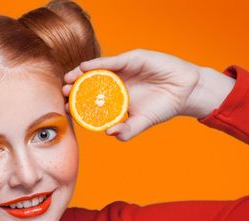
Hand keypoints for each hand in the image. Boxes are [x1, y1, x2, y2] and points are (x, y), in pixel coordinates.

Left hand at [62, 48, 235, 140]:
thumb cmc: (163, 107)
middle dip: (74, 88)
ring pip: (97, 70)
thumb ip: (127, 131)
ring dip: (80, 74)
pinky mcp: (133, 59)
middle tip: (62, 94)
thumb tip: (109, 134)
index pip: (92, 100)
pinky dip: (98, 63)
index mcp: (115, 97)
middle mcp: (116, 82)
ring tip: (68, 80)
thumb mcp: (143, 122)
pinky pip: (112, 61)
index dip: (77, 103)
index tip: (64, 109)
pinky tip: (85, 68)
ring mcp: (123, 70)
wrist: (186, 93)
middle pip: (90, 83)